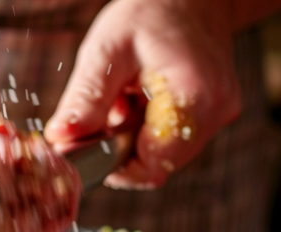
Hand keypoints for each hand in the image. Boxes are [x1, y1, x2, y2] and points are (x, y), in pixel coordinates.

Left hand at [45, 0, 241, 189]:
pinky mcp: (214, 112)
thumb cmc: (149, 12)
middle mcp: (216, 112)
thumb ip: (85, 100)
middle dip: (123, 148)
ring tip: (124, 98)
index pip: (154, 167)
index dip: (116, 167)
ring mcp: (219, 113)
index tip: (90, 148)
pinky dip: (148, 126)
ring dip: (135, 136)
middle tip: (105, 113)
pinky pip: (174, 137)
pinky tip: (140, 96)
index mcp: (194, 98)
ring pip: (166, 152)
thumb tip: (61, 141)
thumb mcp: (107, 51)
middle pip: (160, 163)